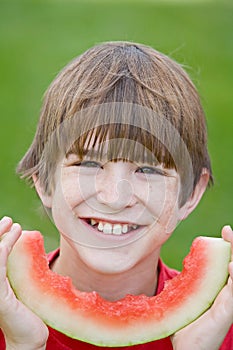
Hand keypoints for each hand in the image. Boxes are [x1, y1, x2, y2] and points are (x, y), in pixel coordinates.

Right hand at [0, 217, 47, 349]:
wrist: (29, 338)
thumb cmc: (26, 314)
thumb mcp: (20, 288)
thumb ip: (16, 271)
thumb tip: (19, 251)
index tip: (5, 225)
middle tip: (7, 220)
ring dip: (1, 237)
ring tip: (14, 225)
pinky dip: (2, 250)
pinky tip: (9, 240)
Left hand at [171, 225, 232, 349]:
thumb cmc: (186, 328)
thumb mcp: (183, 303)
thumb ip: (182, 291)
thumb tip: (171, 282)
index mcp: (216, 290)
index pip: (225, 264)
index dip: (227, 248)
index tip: (223, 231)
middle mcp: (225, 294)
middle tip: (227, 230)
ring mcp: (228, 303)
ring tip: (231, 239)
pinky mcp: (226, 313)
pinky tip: (231, 266)